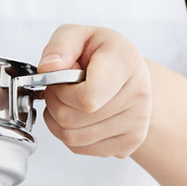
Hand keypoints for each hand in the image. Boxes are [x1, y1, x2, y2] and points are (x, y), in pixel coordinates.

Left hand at [37, 25, 151, 158]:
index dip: (61, 93)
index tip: (60, 81)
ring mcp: (136, 122)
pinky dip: (69, 137)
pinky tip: (77, 118)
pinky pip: (80, 149)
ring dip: (58, 123)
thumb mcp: (79, 36)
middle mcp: (138, 95)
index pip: (87, 99)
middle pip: (72, 121)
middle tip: (59, 91)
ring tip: (67, 103)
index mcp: (126, 64)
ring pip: (72, 139)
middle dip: (54, 106)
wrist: (129, 73)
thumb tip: (48, 67)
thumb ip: (60, 46)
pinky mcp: (130, 143)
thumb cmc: (102, 55)